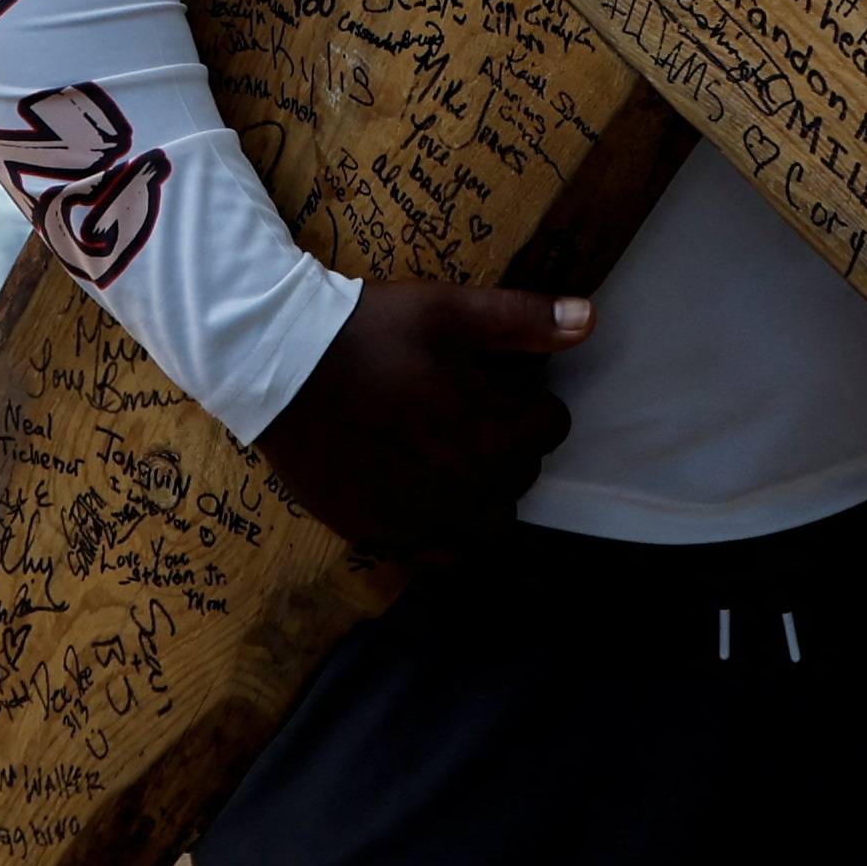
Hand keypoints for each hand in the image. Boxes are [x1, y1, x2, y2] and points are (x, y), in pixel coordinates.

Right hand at [255, 277, 593, 559]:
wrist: (277, 362)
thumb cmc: (368, 330)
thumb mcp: (449, 309)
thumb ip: (523, 320)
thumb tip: (589, 320)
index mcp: (485, 435)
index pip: (551, 428)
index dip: (534, 399)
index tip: (505, 383)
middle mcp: (458, 490)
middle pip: (522, 476)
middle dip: (512, 444)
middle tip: (476, 411)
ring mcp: (415, 520)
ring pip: (487, 524)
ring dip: (487, 492)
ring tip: (457, 455)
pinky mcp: (376, 534)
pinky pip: (436, 555)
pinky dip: (446, 532)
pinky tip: (431, 497)